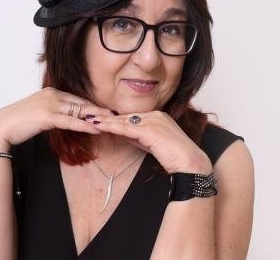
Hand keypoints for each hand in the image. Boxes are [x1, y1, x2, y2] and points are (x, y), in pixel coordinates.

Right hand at [0, 87, 111, 148]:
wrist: (1, 126)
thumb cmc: (18, 122)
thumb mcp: (38, 113)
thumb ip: (52, 112)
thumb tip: (63, 118)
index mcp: (51, 92)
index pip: (76, 99)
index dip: (91, 106)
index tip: (104, 111)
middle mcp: (52, 95)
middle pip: (81, 103)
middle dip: (99, 110)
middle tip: (114, 115)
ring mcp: (50, 104)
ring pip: (79, 111)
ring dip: (96, 118)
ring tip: (111, 123)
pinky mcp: (47, 116)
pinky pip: (71, 122)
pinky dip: (85, 125)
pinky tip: (96, 129)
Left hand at [86, 110, 212, 173]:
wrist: (189, 163)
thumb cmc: (174, 156)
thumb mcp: (153, 144)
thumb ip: (140, 137)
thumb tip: (124, 135)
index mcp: (158, 116)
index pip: (132, 116)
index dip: (116, 118)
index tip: (102, 118)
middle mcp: (155, 115)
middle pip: (126, 116)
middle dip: (108, 117)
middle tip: (91, 115)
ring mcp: (153, 121)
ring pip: (124, 121)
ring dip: (106, 120)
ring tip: (90, 119)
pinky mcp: (150, 129)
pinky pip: (126, 128)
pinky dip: (112, 126)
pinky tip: (100, 126)